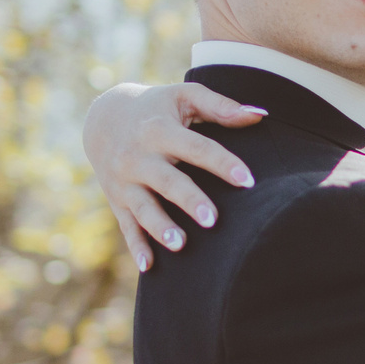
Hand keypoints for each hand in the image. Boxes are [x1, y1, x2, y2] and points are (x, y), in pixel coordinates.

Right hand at [82, 82, 267, 267]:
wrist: (103, 119)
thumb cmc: (158, 108)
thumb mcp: (184, 97)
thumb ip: (220, 106)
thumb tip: (260, 114)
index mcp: (159, 130)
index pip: (195, 147)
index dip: (222, 163)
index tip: (248, 181)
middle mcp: (138, 157)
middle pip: (166, 181)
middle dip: (188, 200)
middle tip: (213, 219)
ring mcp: (125, 182)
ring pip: (143, 208)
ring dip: (160, 227)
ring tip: (181, 245)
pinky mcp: (118, 201)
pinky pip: (127, 226)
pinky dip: (136, 247)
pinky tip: (150, 267)